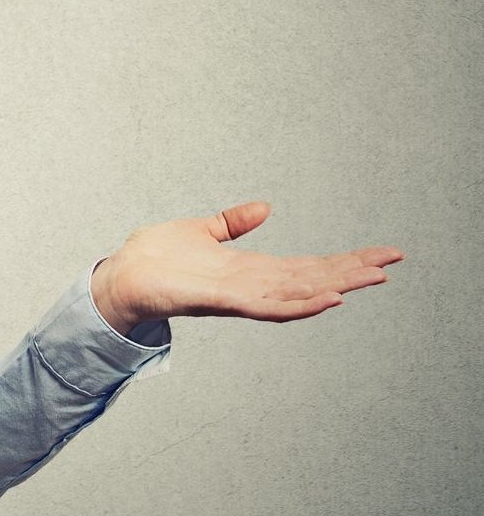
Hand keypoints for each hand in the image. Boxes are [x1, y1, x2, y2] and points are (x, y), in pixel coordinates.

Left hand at [91, 200, 403, 333]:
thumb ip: (233, 223)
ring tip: (374, 278)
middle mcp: (253, 285)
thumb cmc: (156, 257)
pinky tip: (329, 299)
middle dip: (353, 271)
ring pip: (300, 293)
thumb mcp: (201, 230)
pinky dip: (300, 305)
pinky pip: (268, 307)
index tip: (381, 254)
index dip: (344, 260)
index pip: (308, 265)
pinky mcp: (222, 301)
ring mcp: (240, 296)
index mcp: (251, 269)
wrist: (121, 275)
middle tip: (393, 263)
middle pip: (314, 278)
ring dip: (337, 285)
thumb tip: (265, 207)